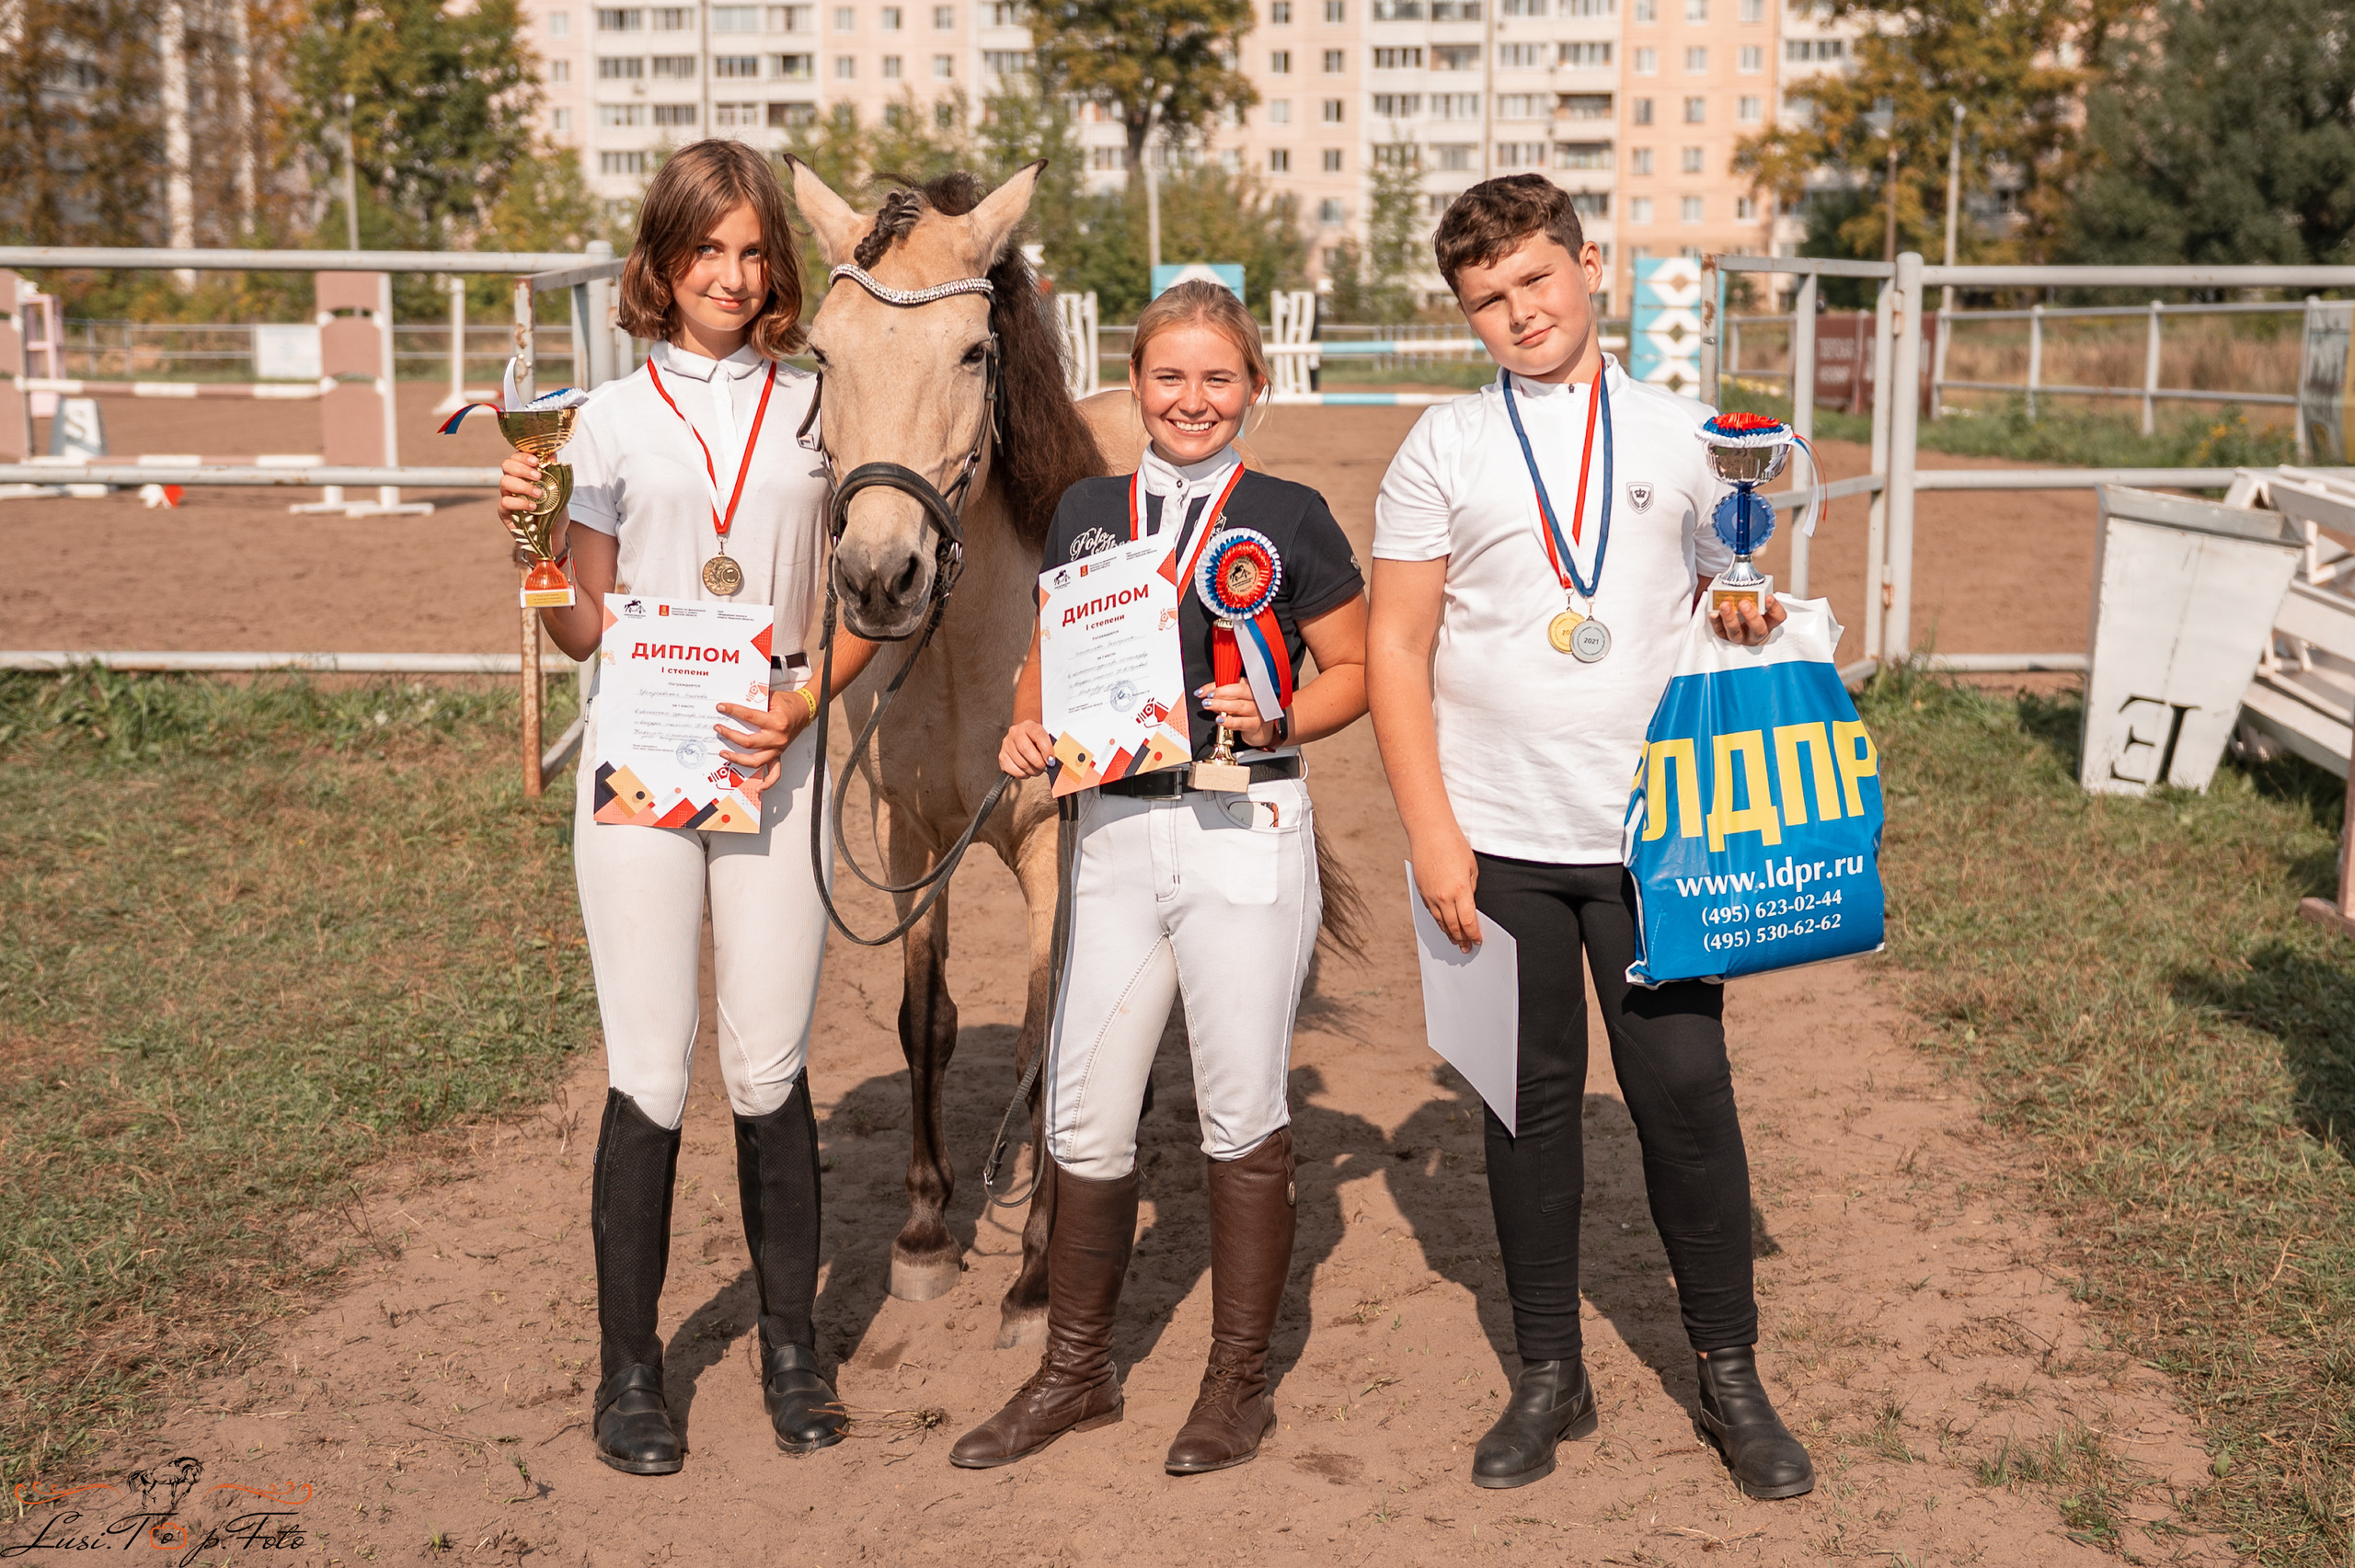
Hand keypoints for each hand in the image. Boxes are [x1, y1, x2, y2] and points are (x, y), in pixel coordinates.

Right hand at [498, 452, 550, 567]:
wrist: (552, 534)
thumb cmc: (554, 509)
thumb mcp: (559, 490)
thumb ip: (554, 473)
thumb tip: (552, 455)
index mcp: (524, 473)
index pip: (516, 457)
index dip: (523, 456)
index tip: (537, 462)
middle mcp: (513, 481)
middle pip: (506, 465)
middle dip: (522, 468)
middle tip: (538, 476)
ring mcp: (507, 495)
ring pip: (504, 481)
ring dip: (523, 486)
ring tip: (539, 494)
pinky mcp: (504, 511)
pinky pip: (505, 502)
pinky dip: (520, 503)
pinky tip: (533, 507)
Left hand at [715, 688, 797, 788]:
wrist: (804, 710)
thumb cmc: (788, 703)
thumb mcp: (771, 697)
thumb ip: (754, 701)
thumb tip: (734, 703)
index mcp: (776, 721)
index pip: (749, 716)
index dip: (733, 711)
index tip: (721, 707)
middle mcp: (778, 737)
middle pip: (749, 742)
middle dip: (730, 735)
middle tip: (719, 729)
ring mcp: (778, 749)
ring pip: (756, 760)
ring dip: (738, 759)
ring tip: (724, 754)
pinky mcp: (779, 754)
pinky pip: (775, 773)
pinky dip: (768, 783)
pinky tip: (758, 788)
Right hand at [1000, 719, 1055, 778]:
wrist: (1025, 738)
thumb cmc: (1037, 740)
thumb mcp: (1046, 738)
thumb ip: (1052, 747)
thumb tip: (1054, 761)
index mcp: (1029, 726)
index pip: (1038, 735)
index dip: (1046, 749)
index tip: (1051, 760)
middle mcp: (1015, 733)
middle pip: (1026, 749)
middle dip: (1038, 763)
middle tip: (1044, 767)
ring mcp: (1007, 744)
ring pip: (1021, 763)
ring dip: (1032, 770)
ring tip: (1037, 768)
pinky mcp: (1002, 756)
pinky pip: (1014, 770)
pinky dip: (1023, 774)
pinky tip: (1027, 769)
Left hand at [1197, 681, 1277, 748]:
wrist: (1260, 731)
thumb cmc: (1245, 713)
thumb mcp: (1233, 701)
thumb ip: (1219, 694)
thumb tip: (1202, 692)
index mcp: (1250, 687)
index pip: (1234, 682)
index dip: (1217, 686)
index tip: (1204, 692)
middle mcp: (1256, 697)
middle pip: (1239, 691)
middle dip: (1220, 693)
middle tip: (1207, 699)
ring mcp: (1257, 711)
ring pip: (1239, 705)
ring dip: (1222, 705)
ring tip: (1209, 706)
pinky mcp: (1256, 724)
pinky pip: (1241, 722)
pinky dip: (1229, 721)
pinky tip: (1220, 720)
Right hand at [1410, 828, 1481, 951]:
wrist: (1429, 832)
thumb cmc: (1453, 845)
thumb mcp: (1471, 868)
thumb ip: (1471, 889)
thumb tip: (1469, 904)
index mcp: (1460, 890)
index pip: (1468, 921)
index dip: (1473, 934)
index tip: (1478, 940)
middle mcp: (1443, 896)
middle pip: (1453, 926)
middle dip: (1461, 939)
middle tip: (1466, 948)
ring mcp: (1430, 895)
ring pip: (1440, 922)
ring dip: (1449, 933)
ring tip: (1455, 941)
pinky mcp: (1421, 891)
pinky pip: (1431, 912)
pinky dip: (1439, 921)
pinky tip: (1443, 925)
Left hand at [1708, 590, 1786, 645]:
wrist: (1742, 626)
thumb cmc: (1752, 609)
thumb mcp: (1758, 599)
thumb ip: (1755, 586)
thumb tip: (1747, 558)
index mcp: (1769, 622)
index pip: (1778, 617)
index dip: (1775, 608)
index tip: (1768, 596)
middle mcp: (1756, 631)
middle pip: (1758, 629)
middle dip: (1751, 616)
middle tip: (1744, 603)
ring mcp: (1741, 636)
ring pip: (1736, 633)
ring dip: (1730, 618)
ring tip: (1725, 605)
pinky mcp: (1725, 636)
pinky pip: (1720, 631)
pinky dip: (1716, 622)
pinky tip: (1713, 613)